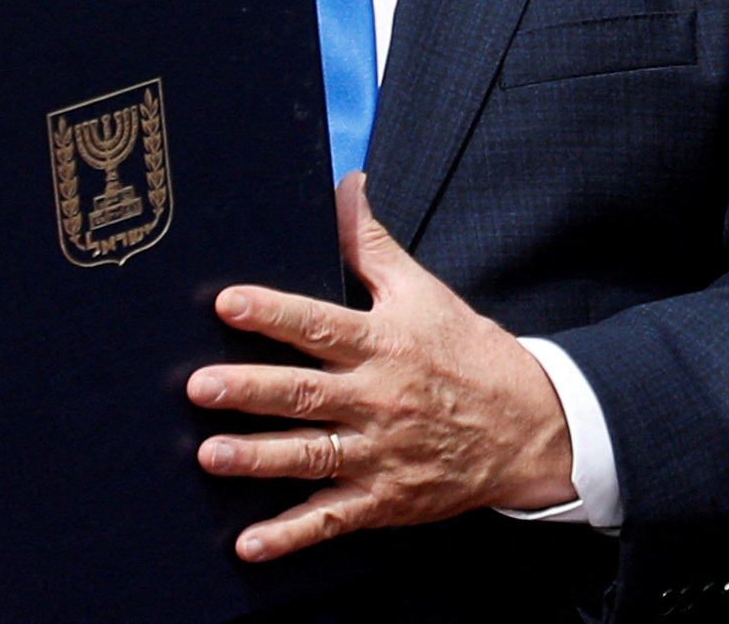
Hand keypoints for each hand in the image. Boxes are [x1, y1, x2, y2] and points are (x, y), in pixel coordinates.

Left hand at [188, 173, 575, 562]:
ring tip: (211, 456)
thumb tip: (346, 185)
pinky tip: (249, 543)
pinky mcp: (384, 498)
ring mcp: (380, 453)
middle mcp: (379, 398)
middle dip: (251, 390)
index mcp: (384, 343)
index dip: (275, 313)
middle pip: (307, 394)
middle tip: (200, 386)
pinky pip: (332, 518)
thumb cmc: (467, 351)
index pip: (321, 324)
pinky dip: (291, 534)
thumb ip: (371, 244)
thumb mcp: (423, 291)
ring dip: (260, 459)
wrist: (528, 425)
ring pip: (312, 456)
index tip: (229, 302)